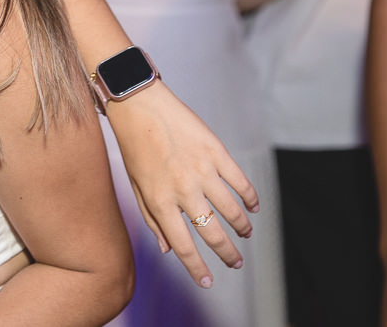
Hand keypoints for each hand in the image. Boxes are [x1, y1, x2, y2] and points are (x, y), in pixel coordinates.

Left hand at [105, 81, 257, 287]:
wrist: (139, 104)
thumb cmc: (134, 145)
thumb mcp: (135, 185)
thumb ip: (152, 219)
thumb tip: (167, 250)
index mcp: (160, 201)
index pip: (183, 246)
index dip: (198, 269)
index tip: (208, 282)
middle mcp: (183, 190)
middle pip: (212, 233)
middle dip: (227, 254)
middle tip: (235, 262)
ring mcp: (202, 171)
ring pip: (231, 211)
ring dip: (242, 227)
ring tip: (246, 234)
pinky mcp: (217, 152)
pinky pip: (240, 182)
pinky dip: (250, 198)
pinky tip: (253, 207)